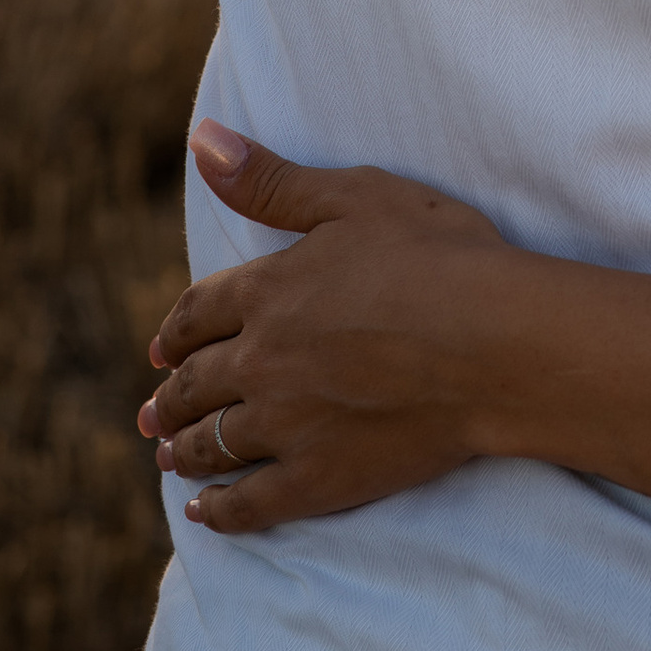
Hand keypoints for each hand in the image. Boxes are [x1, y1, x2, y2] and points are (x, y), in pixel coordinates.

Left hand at [138, 122, 525, 536]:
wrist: (497, 342)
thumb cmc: (440, 256)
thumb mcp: (357, 196)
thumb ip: (273, 180)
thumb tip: (200, 139)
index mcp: (270, 291)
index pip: (198, 313)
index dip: (174, 331)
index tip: (160, 348)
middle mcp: (263, 361)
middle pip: (197, 383)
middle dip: (170, 396)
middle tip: (153, 411)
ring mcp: (288, 425)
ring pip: (214, 442)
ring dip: (183, 449)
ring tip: (168, 454)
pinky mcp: (320, 479)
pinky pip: (251, 504)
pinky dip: (219, 509)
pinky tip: (206, 511)